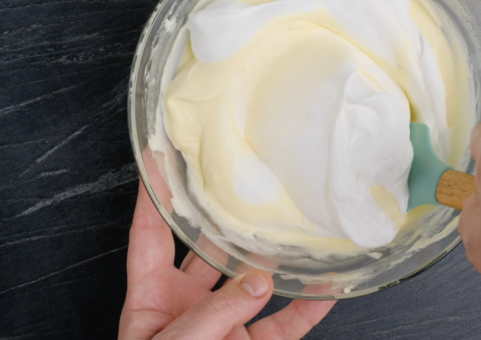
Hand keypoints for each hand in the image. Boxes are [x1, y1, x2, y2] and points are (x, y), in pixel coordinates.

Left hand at [118, 182, 335, 338]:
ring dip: (277, 260)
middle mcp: (188, 306)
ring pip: (255, 282)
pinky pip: (286, 324)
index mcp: (151, 299)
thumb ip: (215, 314)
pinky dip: (310, 308)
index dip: (156, 195)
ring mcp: (224, 326)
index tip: (162, 157)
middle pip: (210, 250)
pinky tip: (329, 288)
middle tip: (248, 182)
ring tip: (296, 229)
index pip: (151, 234)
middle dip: (228, 219)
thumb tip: (261, 280)